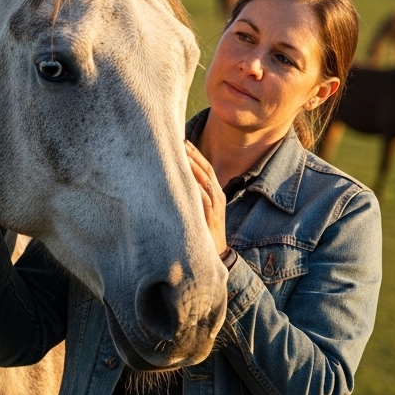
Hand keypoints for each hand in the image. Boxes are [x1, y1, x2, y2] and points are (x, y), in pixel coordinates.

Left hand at [185, 140, 227, 255]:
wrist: (216, 254)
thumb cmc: (205, 231)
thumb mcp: (200, 209)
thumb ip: (194, 196)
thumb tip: (177, 182)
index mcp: (216, 192)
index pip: (206, 167)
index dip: (196, 154)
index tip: (183, 142)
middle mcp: (218, 195)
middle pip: (206, 169)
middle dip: (194, 155)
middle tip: (180, 141)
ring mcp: (216, 205)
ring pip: (205, 180)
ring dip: (193, 166)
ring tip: (181, 154)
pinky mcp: (211, 216)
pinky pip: (203, 198)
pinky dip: (194, 187)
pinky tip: (185, 178)